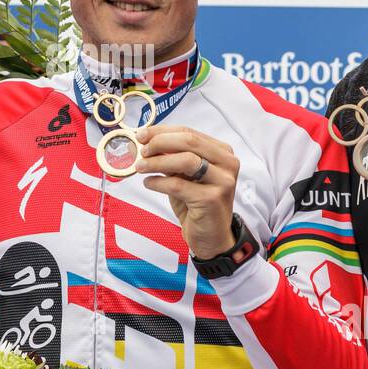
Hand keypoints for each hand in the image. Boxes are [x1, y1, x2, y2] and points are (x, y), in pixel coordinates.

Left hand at [134, 124, 238, 258]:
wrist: (211, 237)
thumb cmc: (196, 203)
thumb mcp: (185, 175)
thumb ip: (172, 157)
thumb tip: (146, 141)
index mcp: (222, 152)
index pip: (189, 132)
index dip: (162, 131)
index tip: (142, 135)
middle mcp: (227, 163)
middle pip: (189, 141)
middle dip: (160, 142)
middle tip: (142, 151)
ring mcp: (222, 181)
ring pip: (186, 160)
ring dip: (157, 162)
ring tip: (140, 167)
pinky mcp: (212, 199)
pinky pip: (178, 185)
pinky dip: (159, 182)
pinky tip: (149, 183)